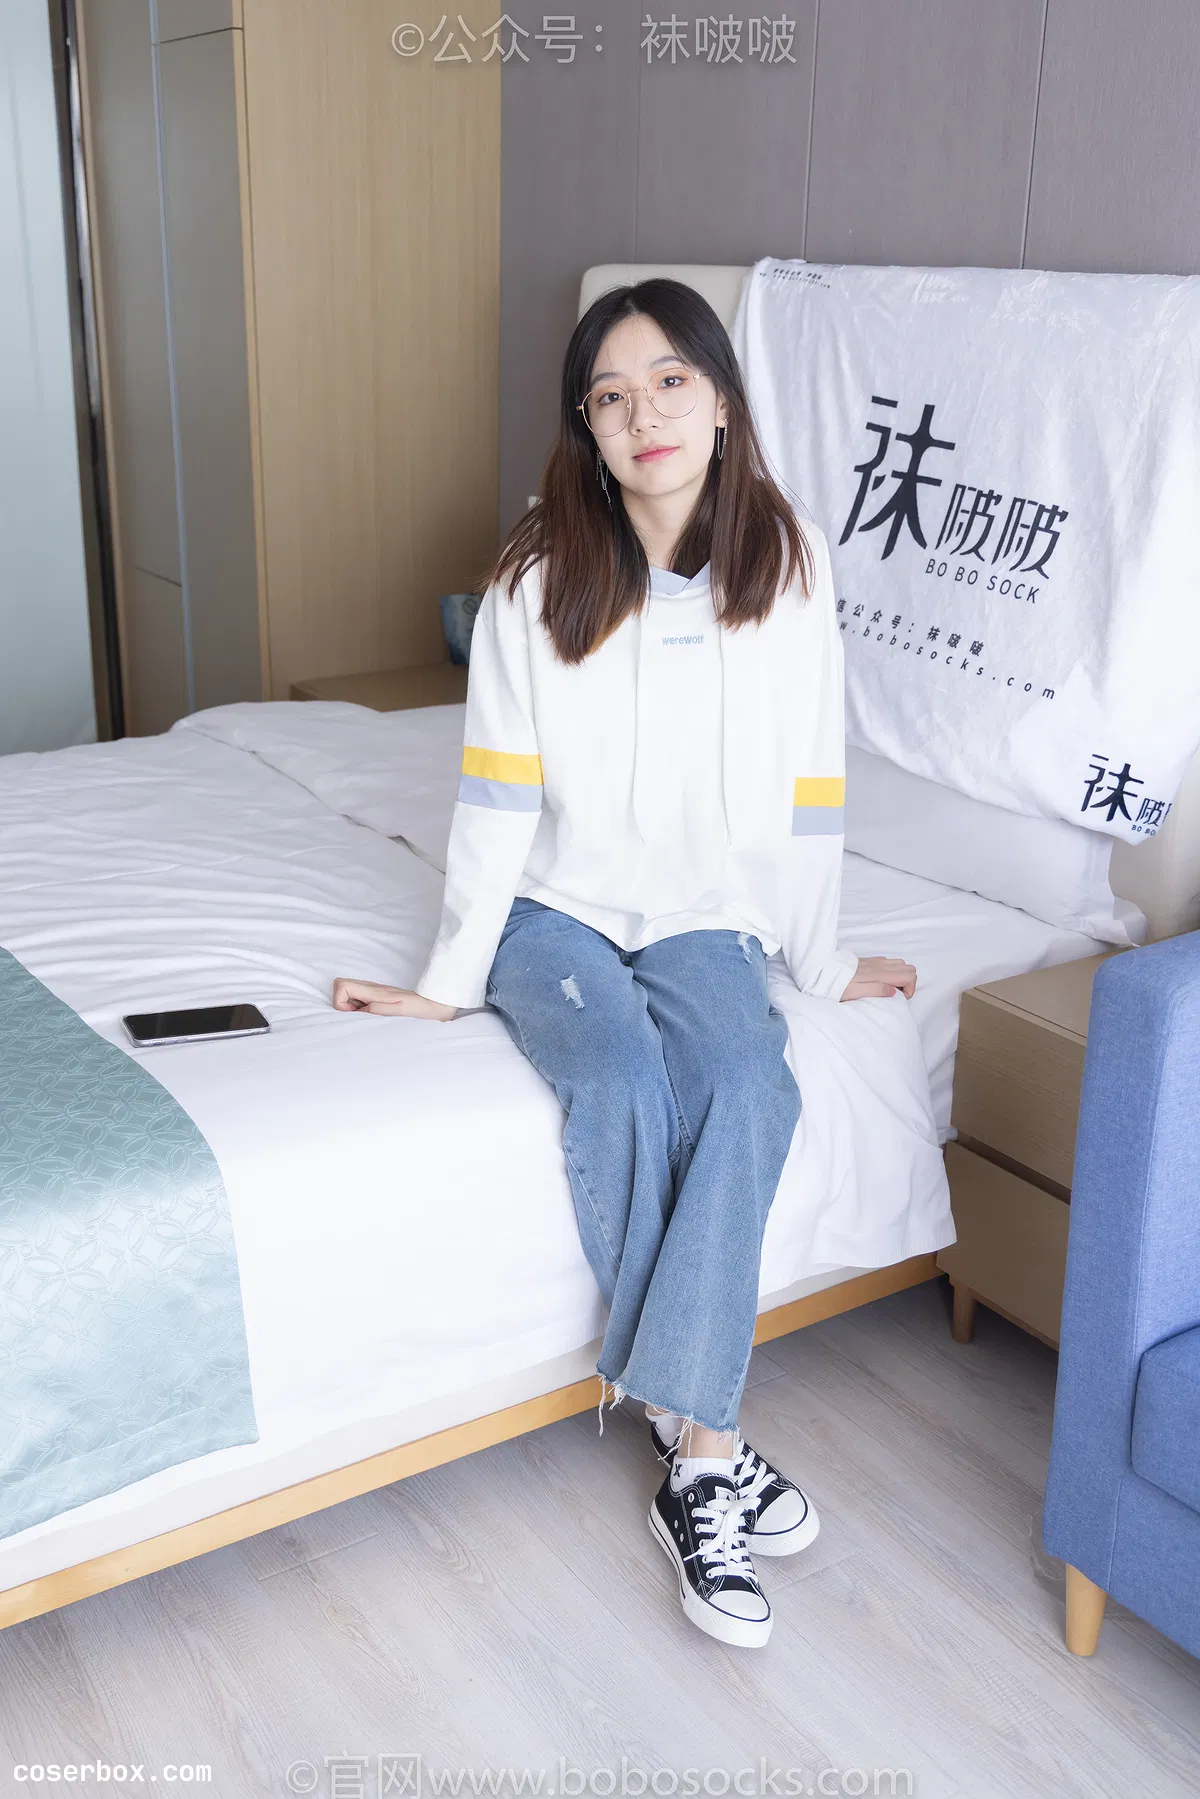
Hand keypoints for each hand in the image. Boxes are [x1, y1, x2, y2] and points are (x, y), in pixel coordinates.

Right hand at [332, 978, 457, 1020]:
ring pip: (349, 993)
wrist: (435, 1004)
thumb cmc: (419, 1009)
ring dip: (350, 1007)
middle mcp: (371, 988)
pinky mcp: (378, 997)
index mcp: (374, 991)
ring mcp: (374, 992)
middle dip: (342, 1003)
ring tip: (367, 1017)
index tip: (355, 1013)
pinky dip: (359, 1009)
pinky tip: (372, 1017)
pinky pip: (359, 999)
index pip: (342, 985)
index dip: (340, 1002)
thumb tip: (359, 1010)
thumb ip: (378, 1009)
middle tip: (359, 1016)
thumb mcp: (399, 1011)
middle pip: (341, 986)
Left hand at [840, 955, 916, 1000]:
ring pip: (899, 964)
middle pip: (908, 968)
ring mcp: (875, 961)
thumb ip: (877, 990)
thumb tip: (894, 992)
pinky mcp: (869, 961)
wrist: (823, 972)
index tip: (899, 998)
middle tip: (895, 994)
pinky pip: (888, 963)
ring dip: (899, 977)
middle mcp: (880, 965)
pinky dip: (891, 972)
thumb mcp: (856, 993)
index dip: (910, 988)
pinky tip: (880, 981)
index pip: (909, 974)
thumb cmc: (838, 985)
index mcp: (880, 973)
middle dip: (907, 982)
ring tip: (888, 989)